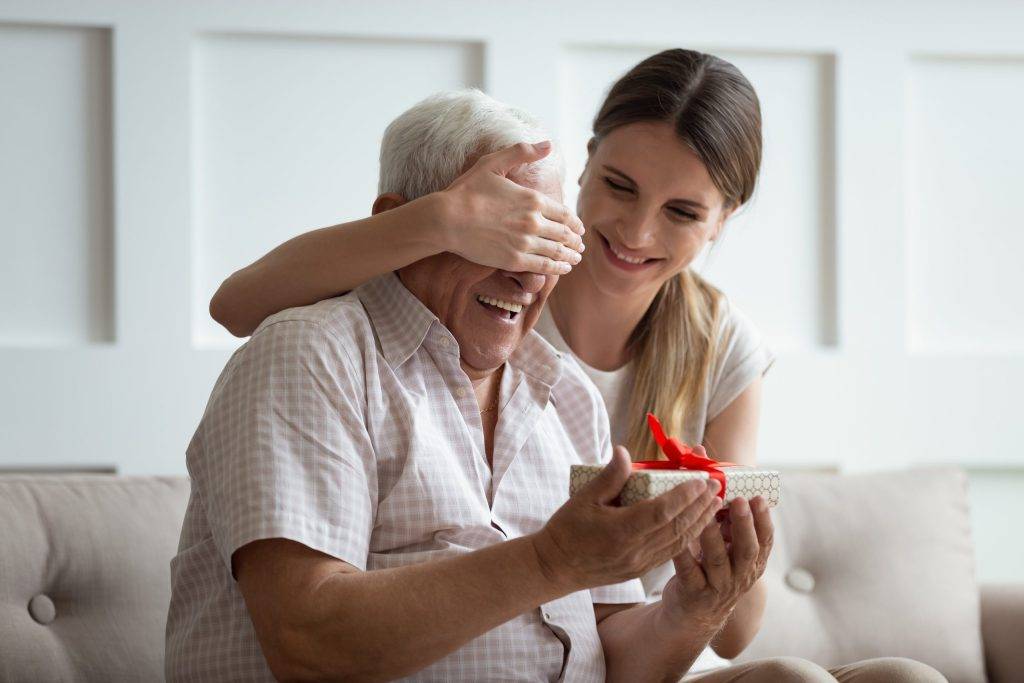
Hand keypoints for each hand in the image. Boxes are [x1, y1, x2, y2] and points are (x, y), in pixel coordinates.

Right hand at [438, 141, 585, 275]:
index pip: (564, 214)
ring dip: (570, 255)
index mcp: (532, 199)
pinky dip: (558, 267)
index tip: (579, 229)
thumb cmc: (466, 190)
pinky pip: (544, 266)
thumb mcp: (493, 163)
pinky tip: (563, 268)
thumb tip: (547, 145)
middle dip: (575, 241)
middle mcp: (534, 221)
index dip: (575, 223)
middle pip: (564, 234)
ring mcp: (525, 242)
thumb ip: (521, 153)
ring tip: (574, 259)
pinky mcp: (514, 260)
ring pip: (557, 251)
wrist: (446, 219)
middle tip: (579, 246)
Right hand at [531, 446, 722, 592]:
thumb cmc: (566, 530)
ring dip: (700, 522)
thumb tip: (624, 451)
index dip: (683, 496)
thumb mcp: (583, 498)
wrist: (555, 567)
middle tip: (717, 486)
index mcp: (620, 531)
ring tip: (715, 504)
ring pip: (678, 543)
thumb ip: (609, 476)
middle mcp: (635, 550)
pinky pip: (671, 553)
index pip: (661, 512)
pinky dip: (688, 538)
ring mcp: (639, 563)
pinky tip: (697, 525)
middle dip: (700, 506)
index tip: (700, 480)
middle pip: (676, 527)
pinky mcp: (640, 570)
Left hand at [660, 494, 773, 633]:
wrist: (695, 614)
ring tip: (708, 517)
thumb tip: (724, 488)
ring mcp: (717, 587)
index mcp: (752, 563)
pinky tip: (678, 539)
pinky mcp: (693, 593)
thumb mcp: (730, 552)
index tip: (758, 498)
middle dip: (744, 525)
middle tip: (739, 501)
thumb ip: (731, 527)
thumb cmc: (712, 571)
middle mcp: (739, 576)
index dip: (764, 520)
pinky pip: (688, 572)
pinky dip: (683, 555)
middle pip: (747, 551)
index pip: (765, 541)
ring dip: (713, 537)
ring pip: (718, 561)